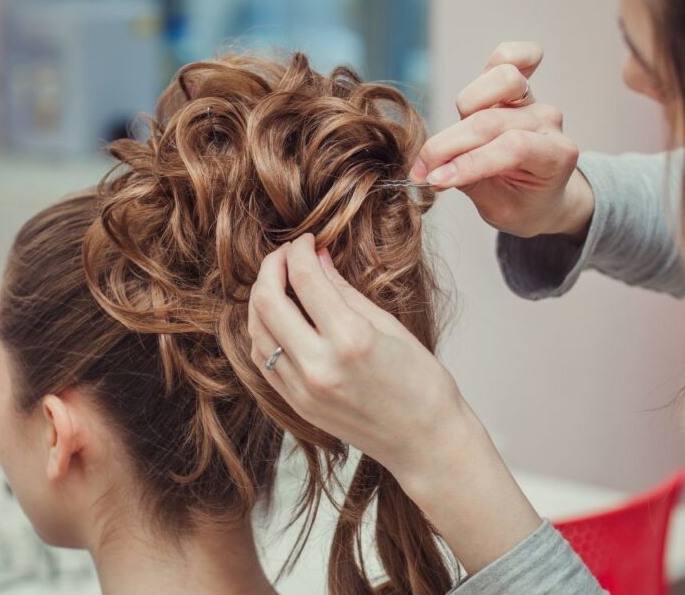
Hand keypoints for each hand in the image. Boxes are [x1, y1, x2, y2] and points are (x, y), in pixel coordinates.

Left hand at [247, 236, 465, 476]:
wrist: (426, 443)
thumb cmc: (421, 384)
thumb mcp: (389, 326)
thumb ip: (345, 291)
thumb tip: (317, 258)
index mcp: (351, 340)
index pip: (304, 279)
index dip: (299, 250)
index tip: (305, 241)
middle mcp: (320, 366)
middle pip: (268, 301)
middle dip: (271, 268)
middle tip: (285, 255)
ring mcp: (303, 389)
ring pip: (257, 331)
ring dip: (261, 299)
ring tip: (279, 282)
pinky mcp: (296, 405)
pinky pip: (264, 359)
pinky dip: (264, 331)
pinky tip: (278, 317)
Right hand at [410, 42, 593, 239]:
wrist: (543, 195)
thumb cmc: (523, 203)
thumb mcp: (500, 210)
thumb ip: (470, 183)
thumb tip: (432, 171)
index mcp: (556, 157)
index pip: (512, 148)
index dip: (468, 162)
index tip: (434, 180)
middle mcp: (547, 121)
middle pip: (492, 120)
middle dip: (448, 146)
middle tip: (421, 171)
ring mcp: (534, 99)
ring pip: (502, 79)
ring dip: (467, 107)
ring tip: (454, 137)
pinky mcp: (519, 84)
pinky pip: (511, 55)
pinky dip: (494, 63)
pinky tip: (474, 96)